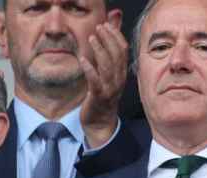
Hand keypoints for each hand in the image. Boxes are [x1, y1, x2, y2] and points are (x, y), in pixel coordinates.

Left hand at [79, 23, 127, 149]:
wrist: (100, 123)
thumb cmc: (101, 98)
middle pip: (117, 56)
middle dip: (108, 39)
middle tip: (98, 27)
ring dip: (99, 50)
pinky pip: (95, 81)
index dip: (116, 36)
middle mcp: (118, 80)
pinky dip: (89, 69)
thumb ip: (107, 60)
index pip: (123, 51)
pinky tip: (82, 59)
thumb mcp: (107, 77)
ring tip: (91, 38)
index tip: (107, 24)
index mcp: (121, 74)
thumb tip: (106, 42)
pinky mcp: (99, 97)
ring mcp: (110, 89)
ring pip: (108, 66)